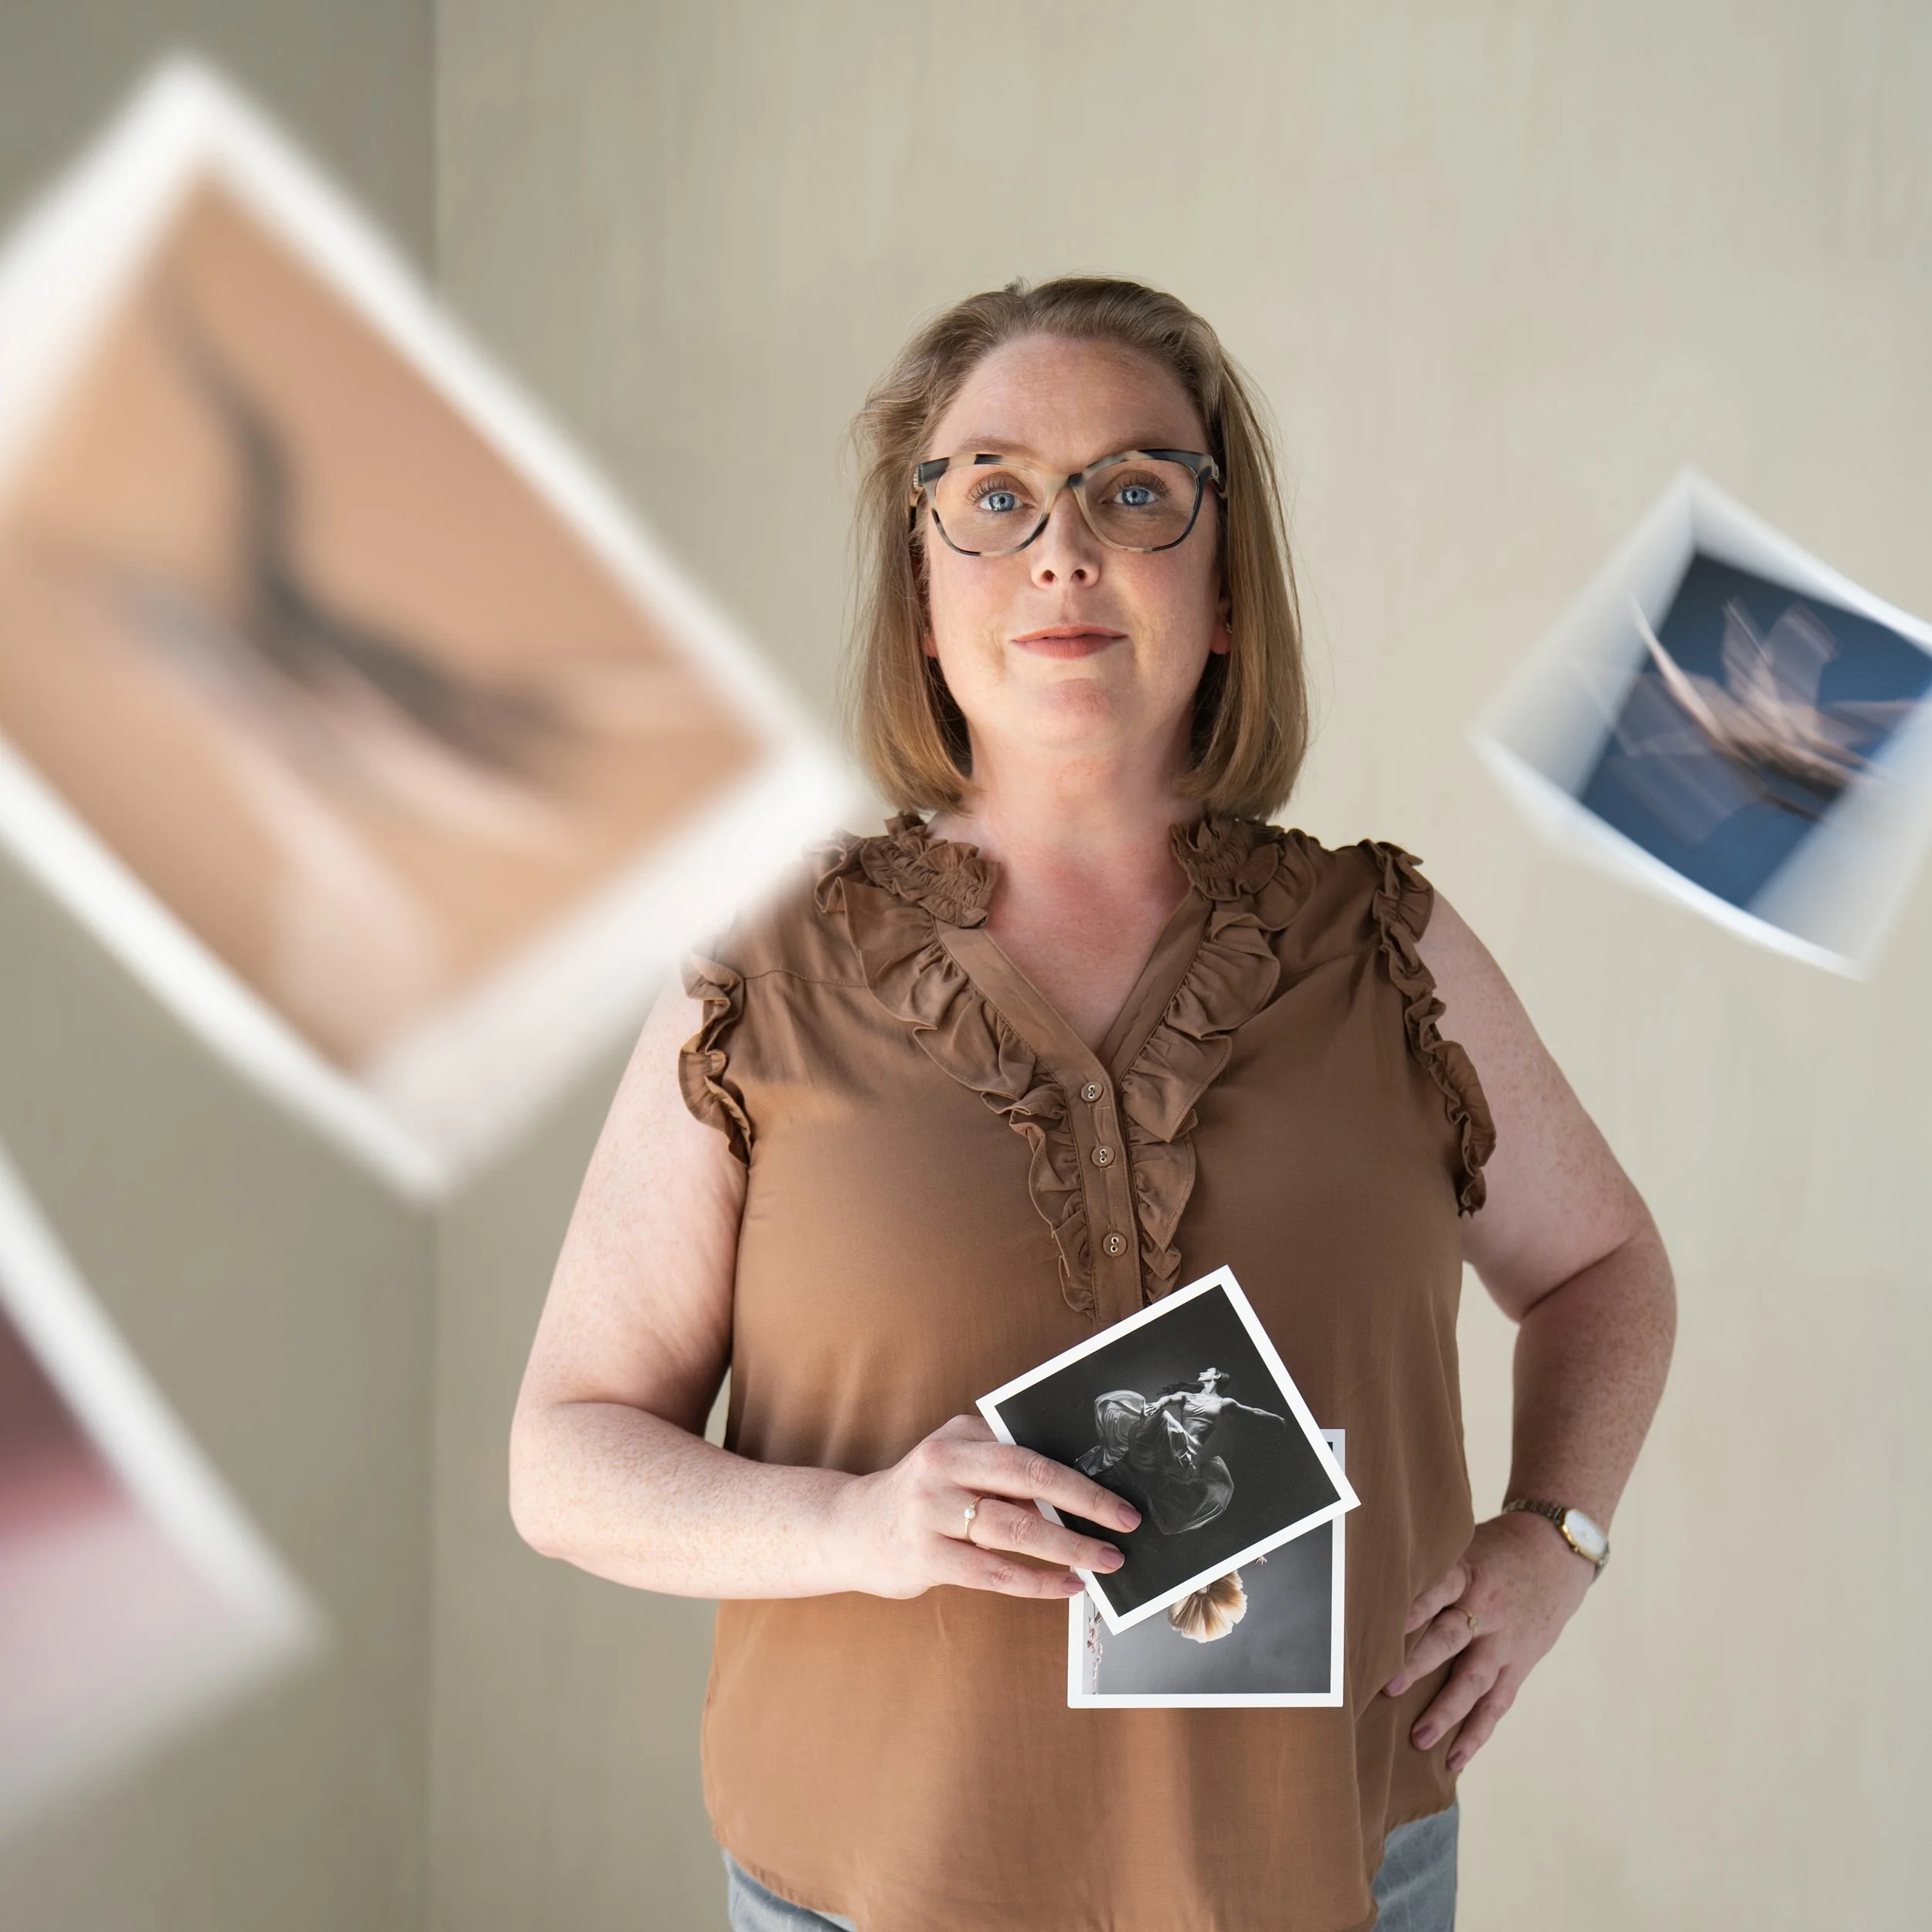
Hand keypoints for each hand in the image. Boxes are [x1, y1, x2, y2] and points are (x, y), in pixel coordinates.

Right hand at [828, 1414, 1141, 1601]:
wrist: (850, 1528)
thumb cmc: (920, 1496)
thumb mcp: (954, 1462)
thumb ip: (1001, 1467)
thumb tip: (1076, 1491)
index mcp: (957, 1437)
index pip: (1027, 1450)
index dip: (1077, 1473)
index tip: (1117, 1493)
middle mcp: (941, 1466)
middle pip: (1026, 1479)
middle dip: (1084, 1503)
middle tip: (1124, 1523)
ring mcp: (930, 1512)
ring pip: (1014, 1528)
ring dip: (1067, 1547)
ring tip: (1104, 1561)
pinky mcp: (925, 1557)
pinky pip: (994, 1572)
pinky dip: (1037, 1581)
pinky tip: (1067, 1585)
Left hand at [1384, 1510, 1595, 1769]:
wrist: (1555, 1554)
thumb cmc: (1494, 1550)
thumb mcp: (1462, 1544)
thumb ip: (1431, 1568)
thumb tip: (1375, 1584)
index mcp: (1467, 1573)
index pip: (1437, 1589)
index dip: (1413, 1607)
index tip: (1385, 1624)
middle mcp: (1485, 1610)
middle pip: (1450, 1639)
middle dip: (1418, 1665)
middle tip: (1388, 1689)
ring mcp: (1504, 1642)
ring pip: (1474, 1681)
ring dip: (1446, 1712)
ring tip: (1419, 1739)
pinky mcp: (1518, 1664)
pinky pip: (1497, 1703)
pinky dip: (1477, 1732)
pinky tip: (1455, 1758)